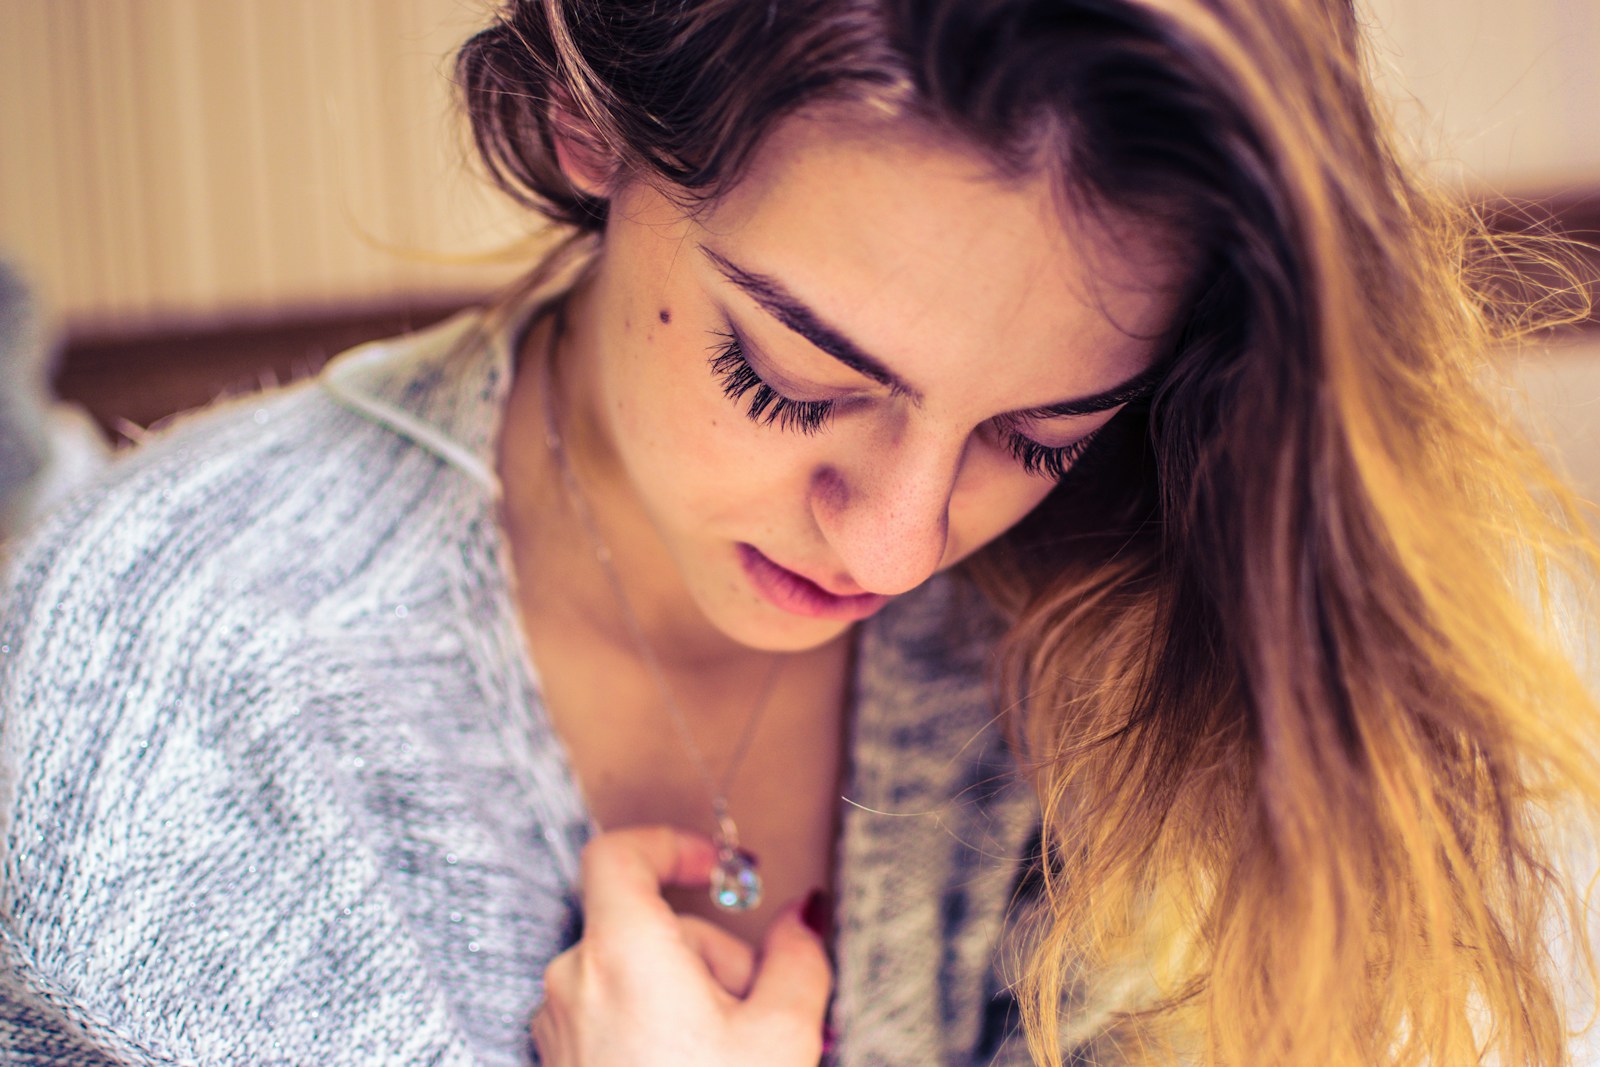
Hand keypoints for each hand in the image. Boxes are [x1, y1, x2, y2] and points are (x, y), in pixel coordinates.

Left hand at [531, 826, 833, 1065]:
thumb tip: (802, 916)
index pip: (618, 853)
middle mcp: (573, 980)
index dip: (670, 844)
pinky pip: (610, 1012)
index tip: (718, 868)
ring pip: (632, 971)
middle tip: (764, 1011)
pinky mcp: (558, 1064)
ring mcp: (558, 1026)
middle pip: (646, 923)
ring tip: (736, 1054)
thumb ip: (799, 957)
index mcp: (622, 953)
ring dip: (689, 994)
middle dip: (713, 953)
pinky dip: (656, 1023)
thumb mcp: (783, 1035)